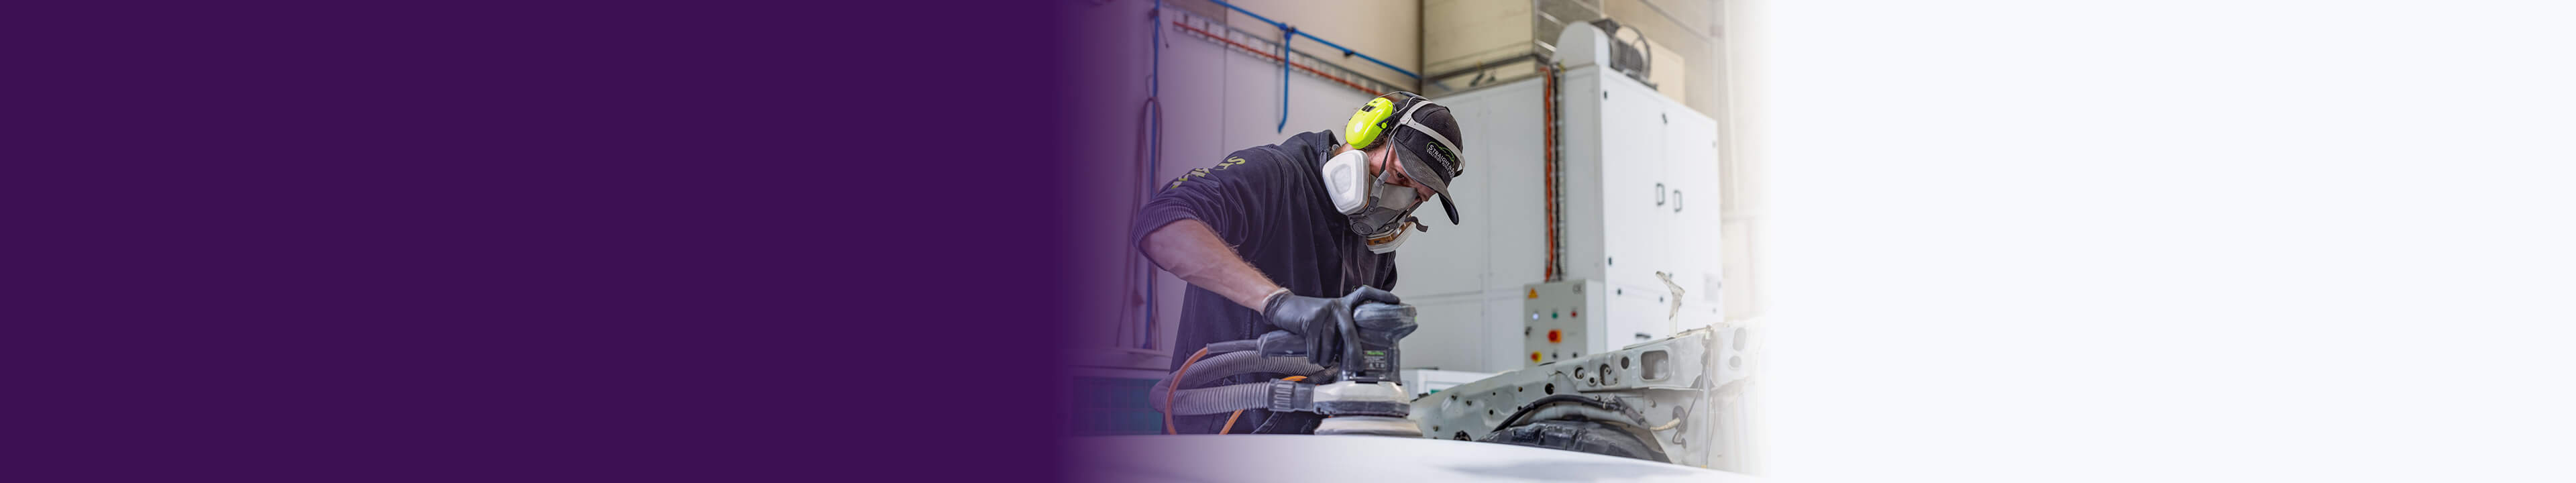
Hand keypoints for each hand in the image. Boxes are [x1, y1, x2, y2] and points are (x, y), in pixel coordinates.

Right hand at [1263, 286, 1402, 364]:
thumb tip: (1349, 352)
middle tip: (1358, 367)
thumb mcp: (1327, 316)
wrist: (1282, 307)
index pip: (1365, 294)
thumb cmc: (1307, 317)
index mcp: (1343, 304)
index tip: (1397, 301)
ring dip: (1325, 358)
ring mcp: (1324, 313)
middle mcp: (1337, 307)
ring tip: (1321, 358)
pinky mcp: (1311, 321)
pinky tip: (1311, 354)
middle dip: (1354, 353)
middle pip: (1350, 333)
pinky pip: (1316, 348)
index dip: (1381, 296)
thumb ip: (1339, 328)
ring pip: (1330, 347)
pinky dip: (1313, 356)